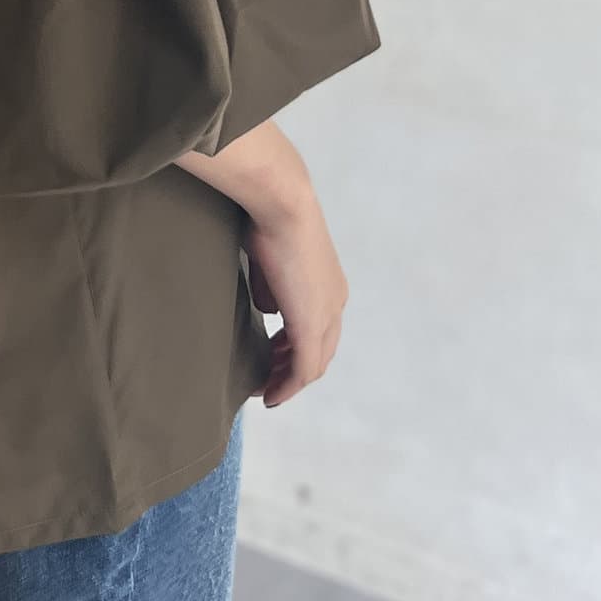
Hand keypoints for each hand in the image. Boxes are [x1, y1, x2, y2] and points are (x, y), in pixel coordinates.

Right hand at [241, 197, 347, 407]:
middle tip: (268, 381)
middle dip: (293, 369)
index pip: (318, 327)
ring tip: (266, 390)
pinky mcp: (311, 323)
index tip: (271, 357)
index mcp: (328, 283)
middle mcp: (335, 301)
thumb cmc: (269, 219)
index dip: (295, 347)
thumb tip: (267, 308)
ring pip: (313, 363)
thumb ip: (271, 286)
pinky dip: (287, 386)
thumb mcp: (269, 258)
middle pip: (321, 351)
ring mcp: (327, 313)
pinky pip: (303, 368)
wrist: (282, 205)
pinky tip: (270, 395)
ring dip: (289, 380)